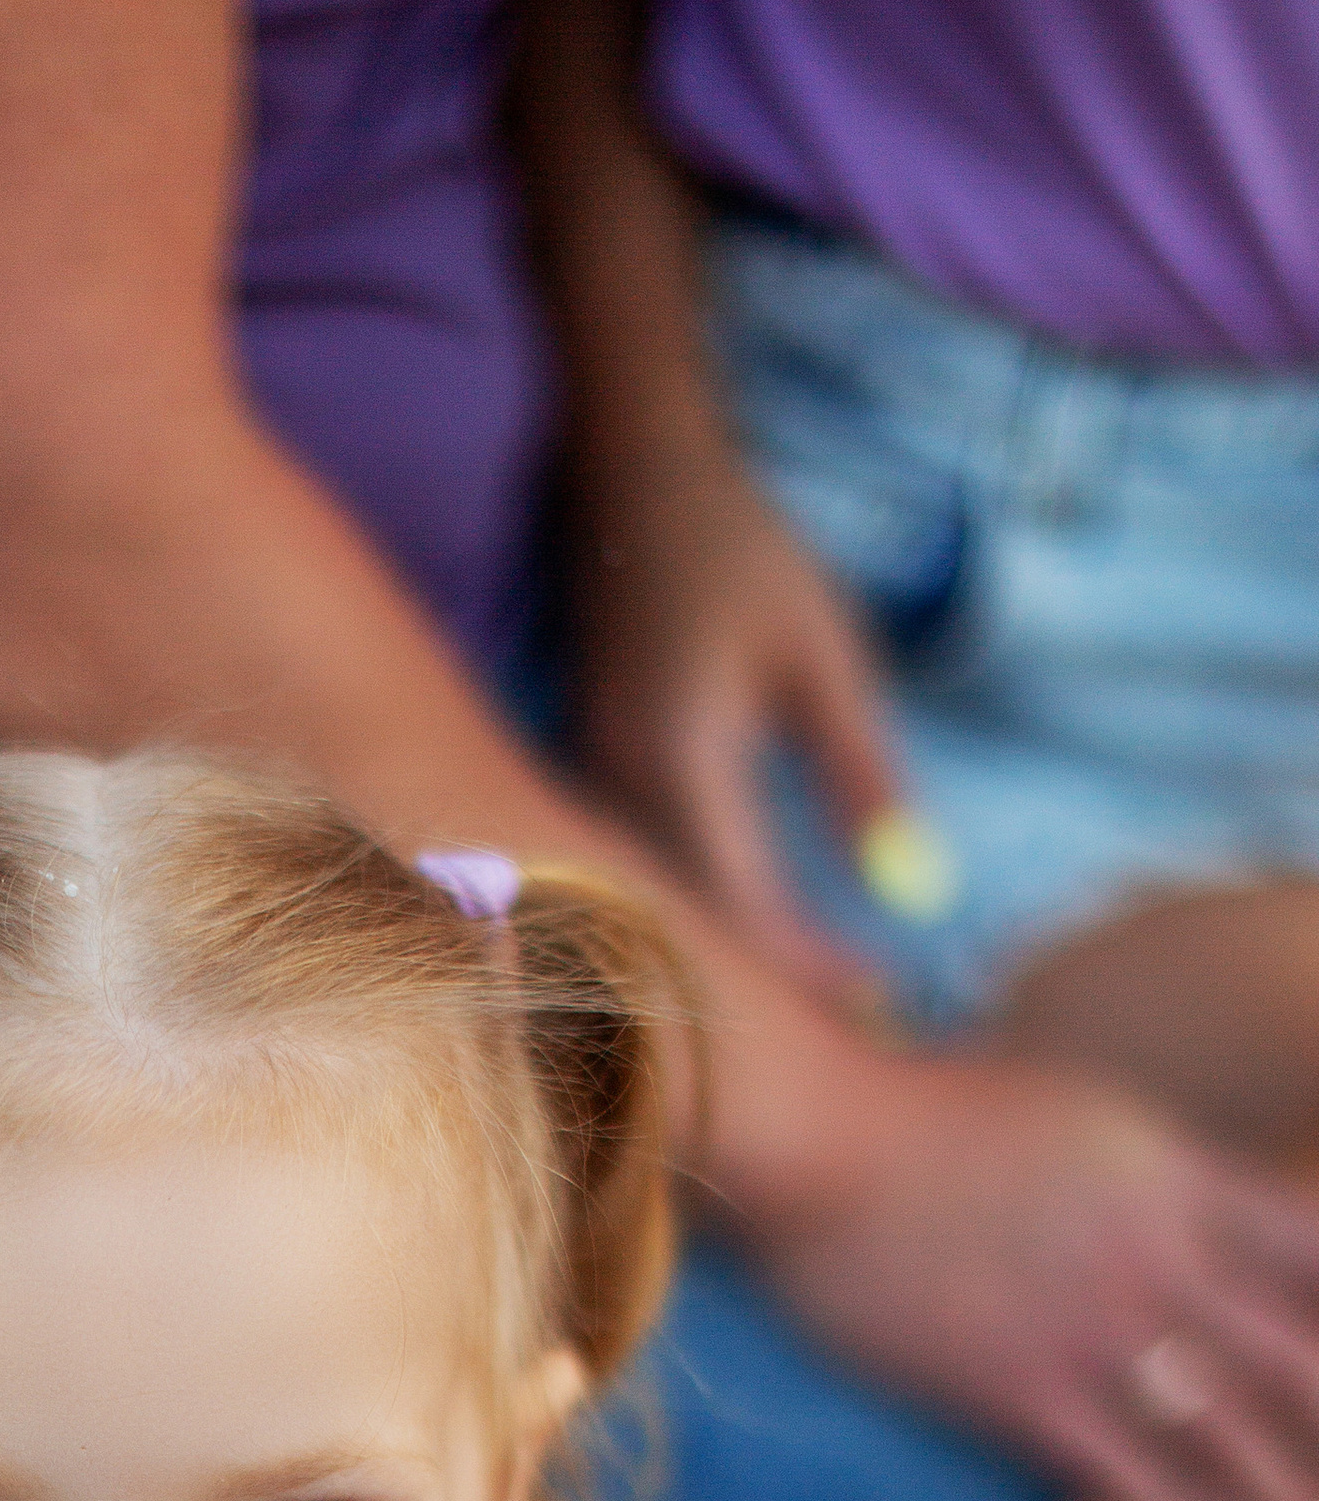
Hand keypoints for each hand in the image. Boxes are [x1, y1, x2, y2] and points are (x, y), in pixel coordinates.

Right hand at [578, 446, 902, 1005]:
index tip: (886, 1000)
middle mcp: (618, 788)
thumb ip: (862, 774)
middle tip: (861, 1019)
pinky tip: (753, 927)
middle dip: (778, 985)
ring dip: (738, 956)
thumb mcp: (826, 657)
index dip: (815, 968)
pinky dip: (703, 911)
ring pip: (664, 909)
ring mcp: (589, 785)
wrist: (634, 481)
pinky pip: (643, 874)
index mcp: (681, 760)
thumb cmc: (742, 554)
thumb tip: (914, 885)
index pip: (749, 907)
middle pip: (696, 930)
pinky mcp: (586, 776)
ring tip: (815, 989)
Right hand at [753, 1060, 1318, 1500]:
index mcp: (1178, 1178)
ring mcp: (1094, 1325)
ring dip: (1304, 1497)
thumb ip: (1146, 1160)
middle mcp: (1159, 1254)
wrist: (820, 1137)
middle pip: (1301, 1350)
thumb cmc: (926, 1110)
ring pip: (1235, 1427)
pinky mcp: (1021, 1386)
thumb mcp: (1076, 1112)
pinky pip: (1128, 1473)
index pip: (1317, 1243)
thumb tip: (1183, 1176)